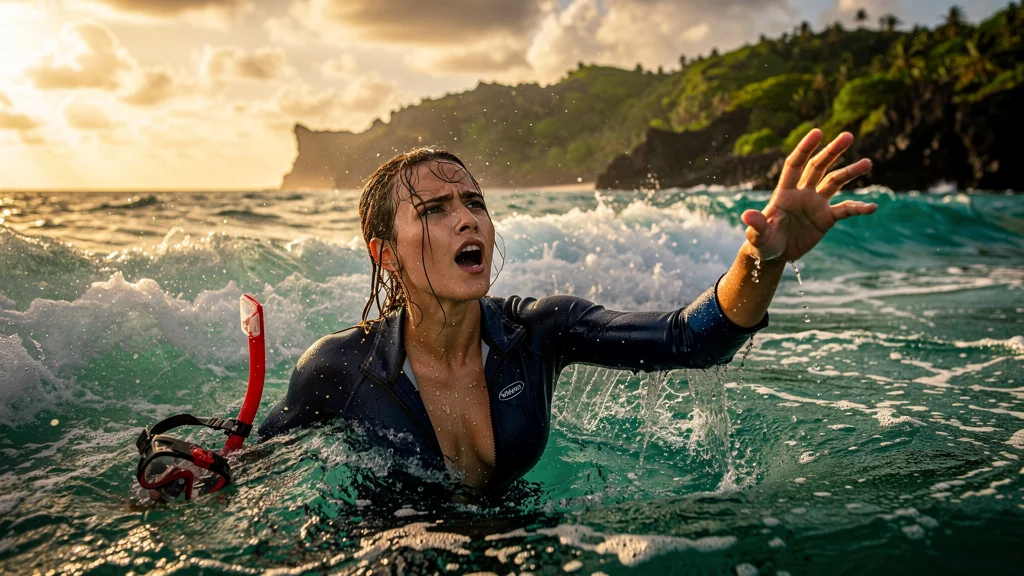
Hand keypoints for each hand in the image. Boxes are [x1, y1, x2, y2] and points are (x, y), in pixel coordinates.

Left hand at [741, 129, 875, 262]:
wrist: (773, 255)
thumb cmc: (763, 243)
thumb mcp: (758, 236)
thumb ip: (756, 225)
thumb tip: (747, 215)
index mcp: (784, 193)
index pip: (795, 164)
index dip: (805, 148)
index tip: (818, 132)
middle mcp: (802, 194)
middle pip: (818, 167)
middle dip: (832, 151)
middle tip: (848, 135)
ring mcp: (816, 205)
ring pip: (835, 182)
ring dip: (851, 172)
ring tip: (868, 163)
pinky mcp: (826, 219)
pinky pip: (845, 210)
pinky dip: (858, 208)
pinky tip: (873, 207)